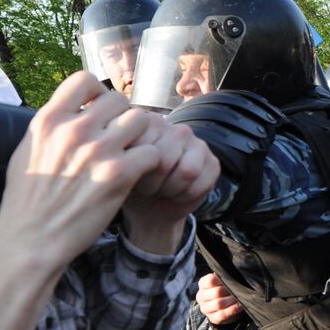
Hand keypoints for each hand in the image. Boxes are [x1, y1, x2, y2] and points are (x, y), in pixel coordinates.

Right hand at [0, 73, 161, 273]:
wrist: (32, 239)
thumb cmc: (27, 201)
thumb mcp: (27, 151)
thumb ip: (51, 127)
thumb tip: (68, 109)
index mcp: (49, 120)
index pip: (83, 80)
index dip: (98, 93)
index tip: (100, 111)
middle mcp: (75, 129)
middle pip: (119, 100)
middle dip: (123, 117)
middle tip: (122, 139)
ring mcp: (99, 150)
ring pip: (141, 120)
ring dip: (142, 137)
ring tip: (133, 154)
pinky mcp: (119, 174)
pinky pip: (153, 152)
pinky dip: (152, 163)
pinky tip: (140, 175)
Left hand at [120, 115, 219, 252]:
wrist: (149, 207)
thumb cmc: (131, 184)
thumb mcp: (117, 168)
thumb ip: (120, 154)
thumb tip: (128, 158)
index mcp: (149, 123)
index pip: (144, 146)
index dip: (135, 171)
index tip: (129, 176)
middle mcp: (175, 128)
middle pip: (165, 160)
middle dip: (153, 184)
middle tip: (147, 188)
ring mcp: (196, 143)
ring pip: (187, 171)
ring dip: (171, 190)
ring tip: (161, 190)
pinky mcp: (212, 162)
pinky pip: (201, 183)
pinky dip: (186, 196)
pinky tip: (177, 195)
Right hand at [196, 272, 244, 325]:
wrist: (223, 306)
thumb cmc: (224, 289)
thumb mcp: (222, 281)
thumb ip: (225, 277)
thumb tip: (233, 274)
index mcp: (202, 284)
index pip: (210, 280)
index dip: (223, 280)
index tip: (232, 280)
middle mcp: (201, 296)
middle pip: (216, 292)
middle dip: (230, 291)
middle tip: (240, 289)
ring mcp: (205, 308)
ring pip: (219, 304)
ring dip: (232, 300)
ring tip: (241, 297)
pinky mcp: (212, 318)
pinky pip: (222, 315)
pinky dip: (232, 310)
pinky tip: (240, 306)